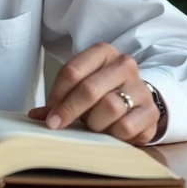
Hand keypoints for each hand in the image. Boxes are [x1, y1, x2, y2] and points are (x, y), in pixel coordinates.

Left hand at [28, 43, 159, 145]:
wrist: (139, 101)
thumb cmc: (104, 93)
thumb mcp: (82, 88)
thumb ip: (60, 100)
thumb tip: (35, 116)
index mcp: (103, 53)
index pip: (72, 71)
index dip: (57, 94)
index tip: (49, 113)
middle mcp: (124, 64)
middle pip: (89, 88)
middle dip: (69, 110)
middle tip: (56, 125)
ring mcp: (140, 87)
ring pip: (109, 107)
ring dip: (94, 122)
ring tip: (92, 125)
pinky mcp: (151, 111)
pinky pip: (125, 126)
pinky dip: (112, 134)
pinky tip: (109, 133)